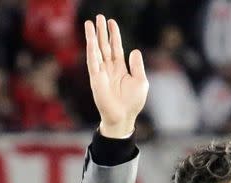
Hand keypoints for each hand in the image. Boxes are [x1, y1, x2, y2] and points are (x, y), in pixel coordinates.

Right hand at [85, 15, 147, 137]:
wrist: (124, 117)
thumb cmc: (133, 102)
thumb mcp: (140, 81)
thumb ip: (137, 66)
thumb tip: (134, 51)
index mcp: (120, 68)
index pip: (116, 47)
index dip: (114, 35)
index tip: (112, 22)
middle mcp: (109, 68)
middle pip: (104, 46)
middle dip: (102, 32)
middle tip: (99, 17)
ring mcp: (101, 72)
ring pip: (96, 50)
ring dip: (93, 37)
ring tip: (90, 23)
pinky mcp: (96, 79)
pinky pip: (92, 62)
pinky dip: (92, 51)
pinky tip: (91, 40)